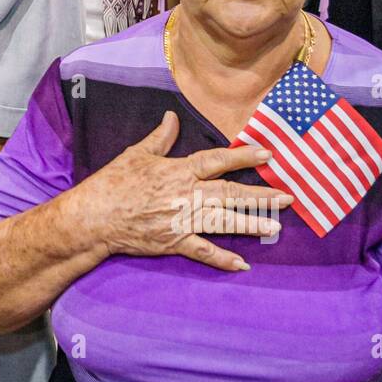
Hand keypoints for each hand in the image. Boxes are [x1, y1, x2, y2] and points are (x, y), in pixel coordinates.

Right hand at [76, 111, 292, 271]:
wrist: (94, 216)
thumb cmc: (114, 182)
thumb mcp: (136, 154)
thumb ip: (160, 138)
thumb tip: (172, 117)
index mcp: (178, 171)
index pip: (217, 161)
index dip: (244, 157)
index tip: (267, 154)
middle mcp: (185, 195)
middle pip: (229, 193)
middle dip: (260, 196)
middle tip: (287, 197)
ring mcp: (181, 220)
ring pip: (223, 222)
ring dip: (250, 224)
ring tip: (274, 226)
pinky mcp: (173, 241)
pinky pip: (202, 251)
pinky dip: (222, 259)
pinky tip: (242, 264)